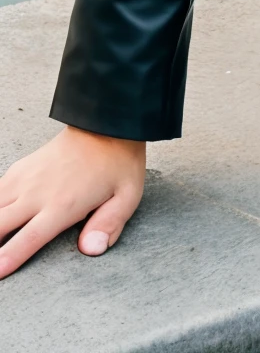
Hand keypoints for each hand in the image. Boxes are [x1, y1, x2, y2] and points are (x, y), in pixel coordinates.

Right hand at [0, 126, 144, 278]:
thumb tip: (91, 249)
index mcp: (64, 204)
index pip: (30, 238)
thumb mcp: (126, 195)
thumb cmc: (117, 162)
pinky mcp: (22, 167)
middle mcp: (38, 192)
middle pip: (1, 224)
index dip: (10, 257)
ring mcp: (27, 178)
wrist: (105, 123)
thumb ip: (109, 225)